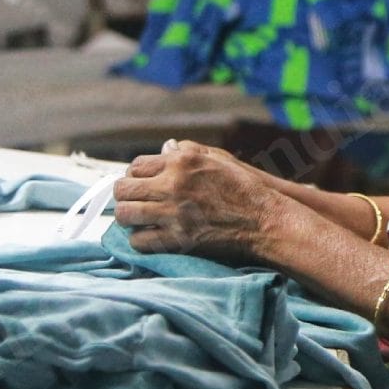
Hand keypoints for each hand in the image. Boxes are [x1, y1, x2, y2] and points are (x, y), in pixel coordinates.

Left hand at [112, 140, 284, 262]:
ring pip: (126, 215)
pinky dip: (140, 240)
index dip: (135, 176)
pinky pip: (139, 241)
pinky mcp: (177, 239)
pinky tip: (150, 237)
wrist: (264, 220)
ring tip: (138, 220)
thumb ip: (189, 151)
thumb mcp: (219, 158)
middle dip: (125, 196)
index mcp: (181, 161)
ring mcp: (173, 213)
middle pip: (124, 189)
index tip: (140, 184)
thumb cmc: (245, 187)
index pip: (136, 166)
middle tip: (134, 203)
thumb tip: (166, 148)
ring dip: (129, 218)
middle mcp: (173, 184)